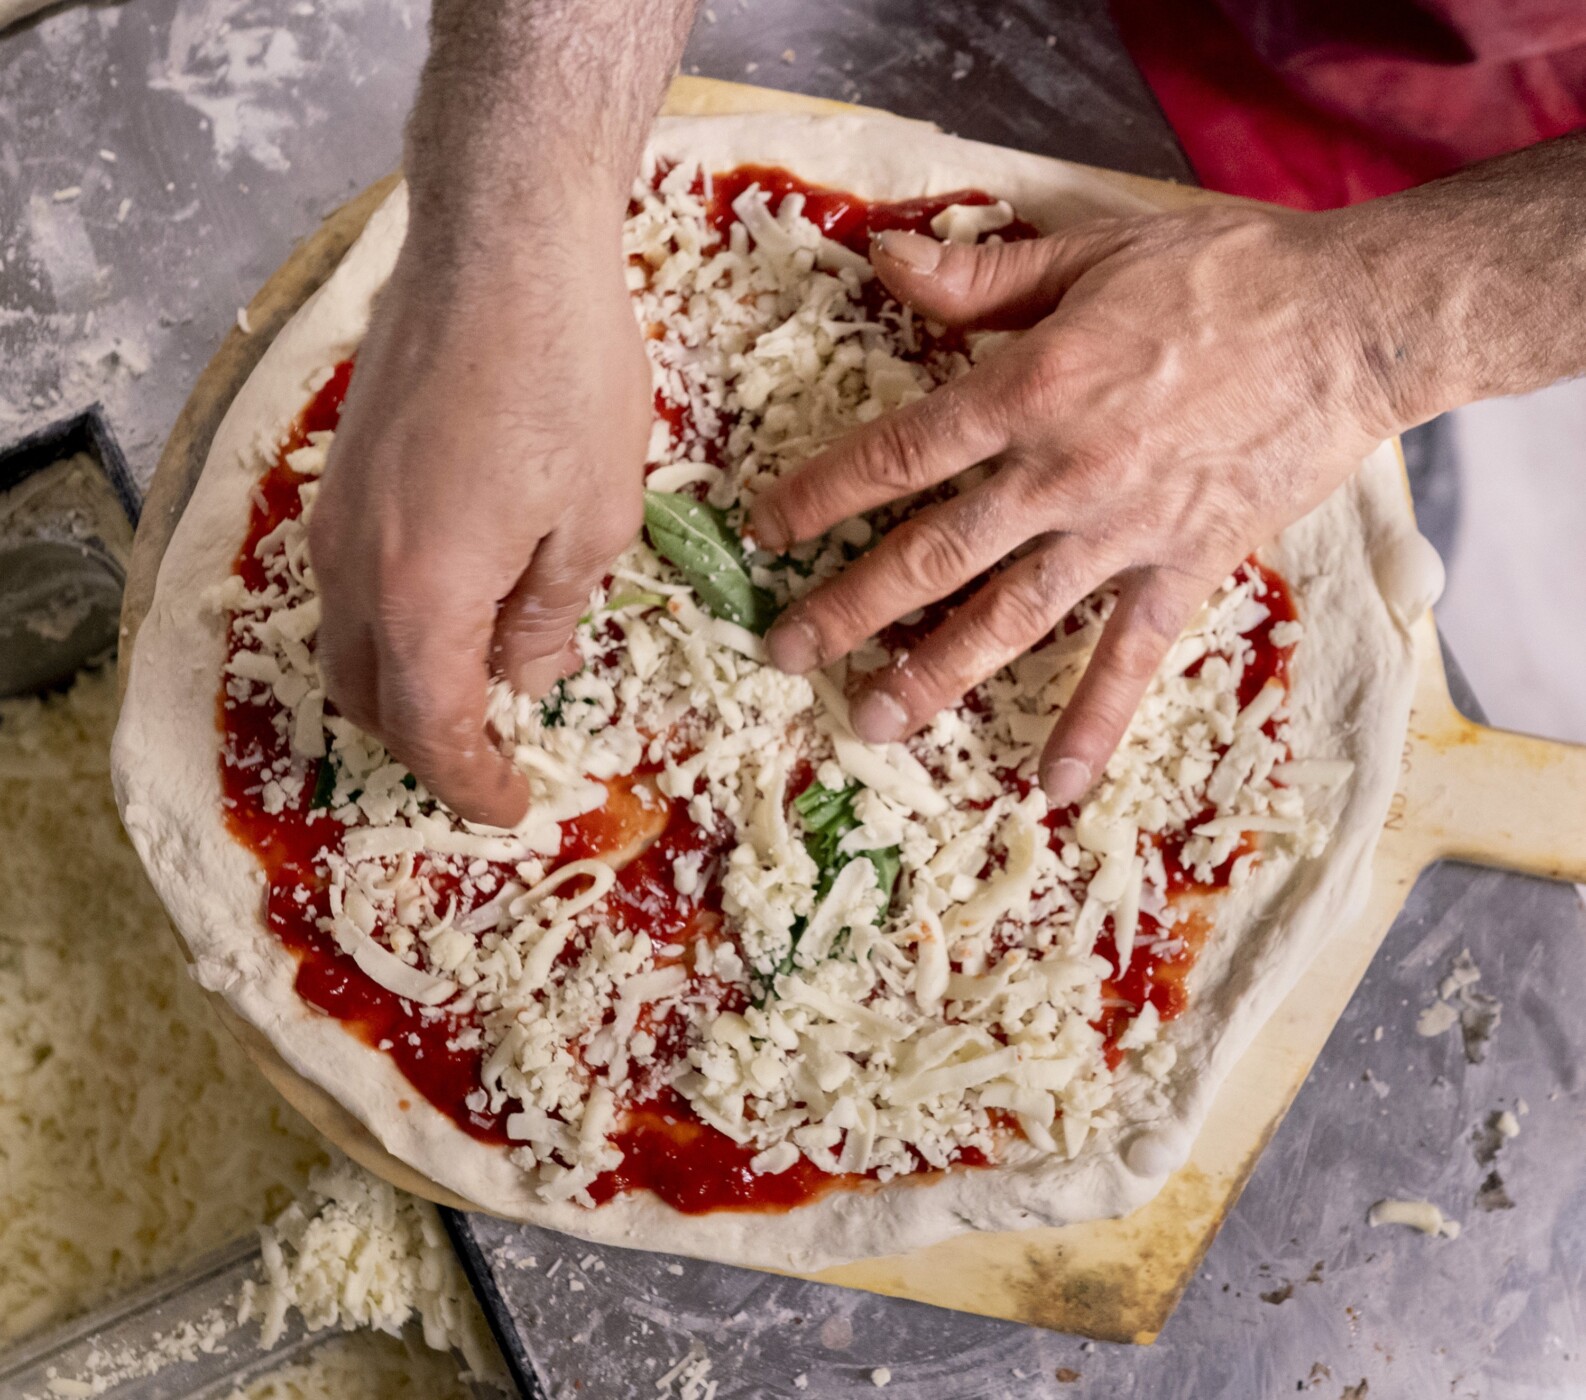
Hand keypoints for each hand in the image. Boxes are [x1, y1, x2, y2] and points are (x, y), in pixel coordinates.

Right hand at [309, 215, 650, 827]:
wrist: (498, 244)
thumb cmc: (563, 376)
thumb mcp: (595, 518)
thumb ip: (550, 615)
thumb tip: (523, 673)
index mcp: (421, 596)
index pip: (430, 731)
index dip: (470, 785)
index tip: (511, 806)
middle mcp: (355, 566)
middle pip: (371, 697)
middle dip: (432, 741)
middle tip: (500, 749)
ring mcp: (337, 516)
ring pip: (353, 641)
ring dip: (412, 680)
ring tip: (490, 675)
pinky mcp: (344, 473)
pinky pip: (354, 581)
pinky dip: (399, 620)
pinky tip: (465, 596)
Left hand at [750, 206, 1399, 805]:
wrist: (1352, 322)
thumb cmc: (1223, 275)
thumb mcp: (1092, 251)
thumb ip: (983, 275)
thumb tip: (884, 262)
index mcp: (1026, 389)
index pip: (896, 454)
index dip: (819, 493)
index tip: (766, 530)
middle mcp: (1058, 474)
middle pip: (930, 553)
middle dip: (848, 606)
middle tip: (786, 652)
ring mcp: (1120, 532)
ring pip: (1007, 618)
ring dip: (934, 676)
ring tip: (872, 723)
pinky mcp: (1185, 568)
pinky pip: (1131, 658)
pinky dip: (1094, 722)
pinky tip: (1056, 785)